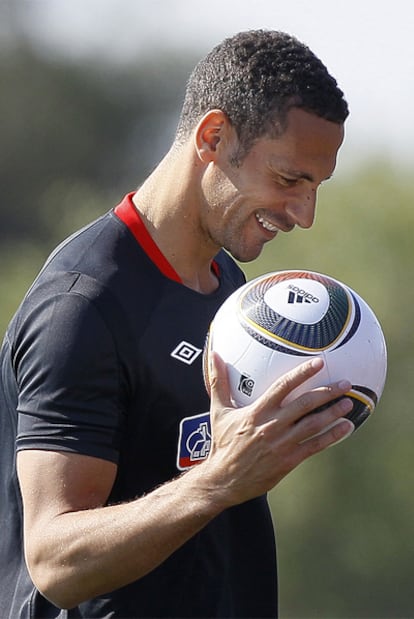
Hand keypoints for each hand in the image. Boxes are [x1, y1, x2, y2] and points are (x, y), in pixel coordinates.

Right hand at [205, 353, 353, 505]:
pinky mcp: (289, 460)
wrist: (223, 480)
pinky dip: (332, 436)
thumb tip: (214, 356)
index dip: (302, 374)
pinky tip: (346, 428)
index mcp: (257, 411)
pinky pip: (315, 446)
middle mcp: (273, 425)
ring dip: (333, 413)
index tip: (319, 363)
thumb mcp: (218, 411)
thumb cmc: (221, 444)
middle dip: (328, 392)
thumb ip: (219, 382)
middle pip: (305, 404)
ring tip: (349, 403)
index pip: (283, 386)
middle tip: (345, 383)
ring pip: (314, 424)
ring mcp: (283, 443)